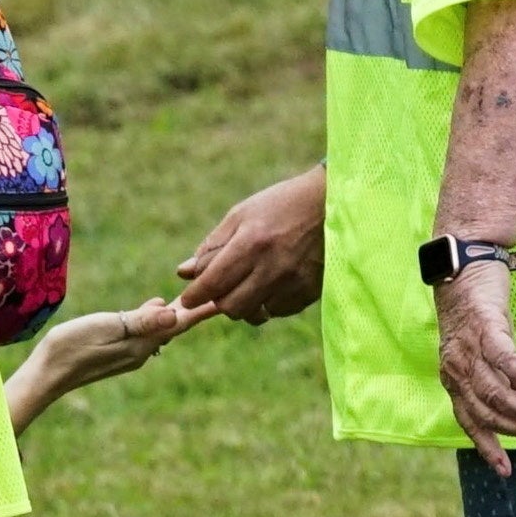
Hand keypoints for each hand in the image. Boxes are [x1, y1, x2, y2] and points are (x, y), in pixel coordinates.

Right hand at [5, 293, 213, 429]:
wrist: (46, 374)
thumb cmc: (71, 348)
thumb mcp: (107, 329)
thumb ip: (141, 322)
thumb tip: (174, 313)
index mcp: (143, 343)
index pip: (180, 322)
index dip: (203, 307)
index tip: (229, 295)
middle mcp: (142, 350)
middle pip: (176, 325)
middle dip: (196, 308)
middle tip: (222, 289)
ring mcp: (129, 353)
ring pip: (162, 328)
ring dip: (178, 312)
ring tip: (197, 296)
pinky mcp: (116, 351)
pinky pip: (146, 331)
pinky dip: (156, 317)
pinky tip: (158, 308)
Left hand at [175, 167, 325, 323]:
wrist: (331, 203)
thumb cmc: (280, 205)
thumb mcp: (241, 215)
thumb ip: (212, 246)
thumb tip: (184, 273)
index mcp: (251, 242)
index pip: (212, 283)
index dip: (194, 295)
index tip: (187, 299)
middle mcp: (272, 266)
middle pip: (231, 306)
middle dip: (220, 301)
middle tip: (221, 289)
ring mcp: (293, 281)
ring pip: (254, 314)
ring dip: (244, 304)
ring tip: (248, 286)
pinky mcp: (310, 290)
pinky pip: (278, 311)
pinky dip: (268, 303)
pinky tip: (272, 284)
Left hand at [433, 263, 515, 472]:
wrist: (463, 265)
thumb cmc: (475, 313)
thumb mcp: (476, 351)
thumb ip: (489, 378)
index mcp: (453, 378)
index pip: (469, 422)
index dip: (488, 448)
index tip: (506, 471)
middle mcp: (456, 368)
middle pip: (486, 411)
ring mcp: (469, 349)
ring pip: (496, 391)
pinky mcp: (485, 327)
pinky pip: (504, 360)